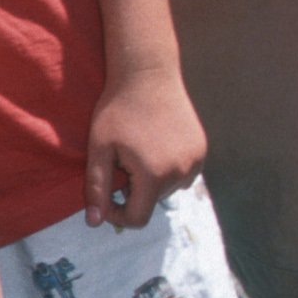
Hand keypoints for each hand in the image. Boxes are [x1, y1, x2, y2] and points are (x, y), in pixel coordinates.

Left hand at [84, 63, 205, 228]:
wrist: (147, 74)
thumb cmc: (118, 110)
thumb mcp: (99, 148)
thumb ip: (97, 188)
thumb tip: (94, 223)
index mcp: (154, 176)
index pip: (137, 218)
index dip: (117, 214)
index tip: (106, 196)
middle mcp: (181, 173)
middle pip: (153, 201)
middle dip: (134, 189)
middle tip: (121, 160)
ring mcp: (196, 162)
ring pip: (169, 188)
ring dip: (152, 180)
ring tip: (138, 149)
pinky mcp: (202, 150)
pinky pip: (183, 173)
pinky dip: (168, 168)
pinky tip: (156, 143)